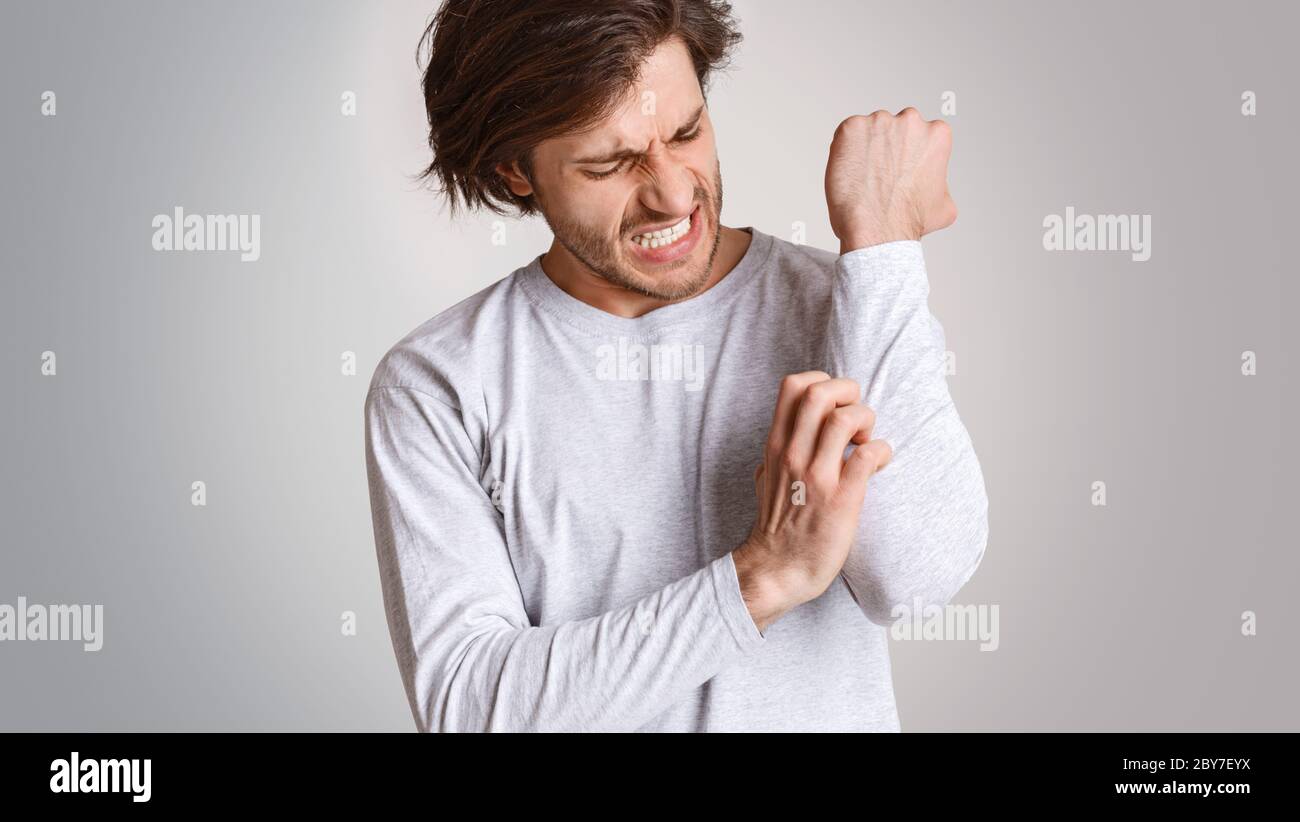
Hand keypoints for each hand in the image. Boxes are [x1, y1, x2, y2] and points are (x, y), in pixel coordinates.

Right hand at [732, 372, 892, 631]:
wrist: (777, 570)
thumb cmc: (775, 527)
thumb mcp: (765, 478)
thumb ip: (776, 453)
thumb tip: (787, 437)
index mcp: (776, 446)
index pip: (793, 386)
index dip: (823, 381)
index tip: (836, 403)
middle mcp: (793, 455)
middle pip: (819, 393)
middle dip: (849, 393)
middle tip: (857, 417)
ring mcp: (817, 477)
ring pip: (845, 419)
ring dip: (866, 421)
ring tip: (866, 440)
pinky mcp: (842, 500)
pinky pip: (868, 457)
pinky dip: (882, 451)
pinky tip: (879, 463)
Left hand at [824, 107, 956, 253]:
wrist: (878, 228)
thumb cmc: (909, 220)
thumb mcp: (944, 205)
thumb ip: (941, 184)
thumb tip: (936, 186)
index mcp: (936, 134)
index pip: (920, 135)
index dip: (908, 154)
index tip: (901, 170)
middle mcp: (910, 120)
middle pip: (894, 128)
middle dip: (887, 147)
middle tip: (880, 174)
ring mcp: (879, 121)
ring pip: (869, 131)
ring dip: (865, 148)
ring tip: (863, 178)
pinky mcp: (851, 127)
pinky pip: (846, 134)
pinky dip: (844, 150)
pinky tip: (849, 173)